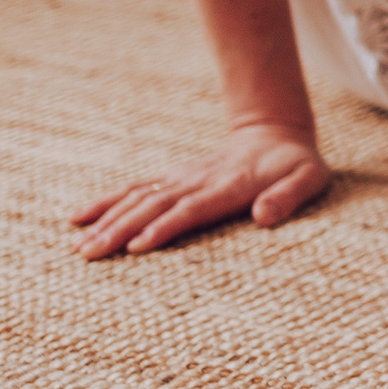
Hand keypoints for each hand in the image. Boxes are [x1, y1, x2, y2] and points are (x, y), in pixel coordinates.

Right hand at [71, 121, 328, 259]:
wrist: (277, 134)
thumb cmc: (297, 165)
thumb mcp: (309, 179)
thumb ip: (289, 197)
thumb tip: (264, 217)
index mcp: (230, 187)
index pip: (192, 209)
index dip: (164, 227)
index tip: (136, 246)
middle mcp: (198, 181)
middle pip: (155, 206)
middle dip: (121, 230)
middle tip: (90, 255)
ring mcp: (181, 178)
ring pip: (138, 198)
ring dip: (107, 220)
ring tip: (78, 246)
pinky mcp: (172, 178)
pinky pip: (134, 190)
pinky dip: (106, 202)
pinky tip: (78, 218)